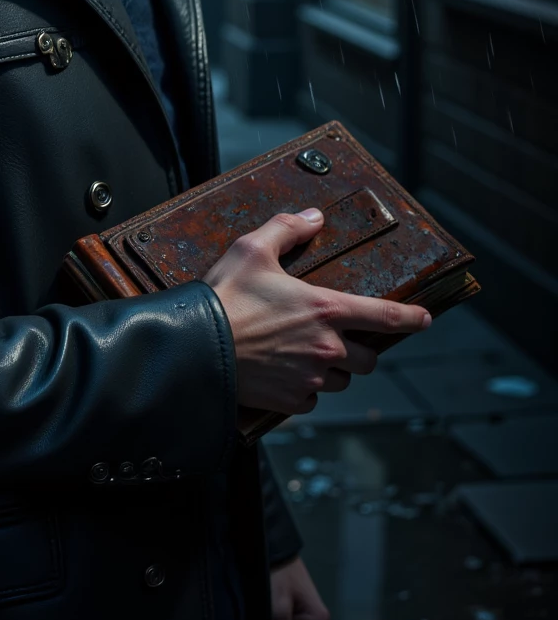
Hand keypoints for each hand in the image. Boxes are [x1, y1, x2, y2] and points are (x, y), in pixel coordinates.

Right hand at [202, 208, 430, 416]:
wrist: (195, 348)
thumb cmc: (224, 297)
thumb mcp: (252, 249)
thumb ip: (287, 229)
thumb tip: (313, 217)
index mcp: (326, 309)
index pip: (385, 316)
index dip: (411, 318)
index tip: (425, 319)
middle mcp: (327, 347)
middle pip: (369, 359)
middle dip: (360, 351)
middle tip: (337, 339)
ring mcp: (312, 379)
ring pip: (342, 381)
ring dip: (333, 371)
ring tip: (304, 356)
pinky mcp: (292, 402)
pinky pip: (313, 401)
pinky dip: (305, 391)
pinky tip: (284, 375)